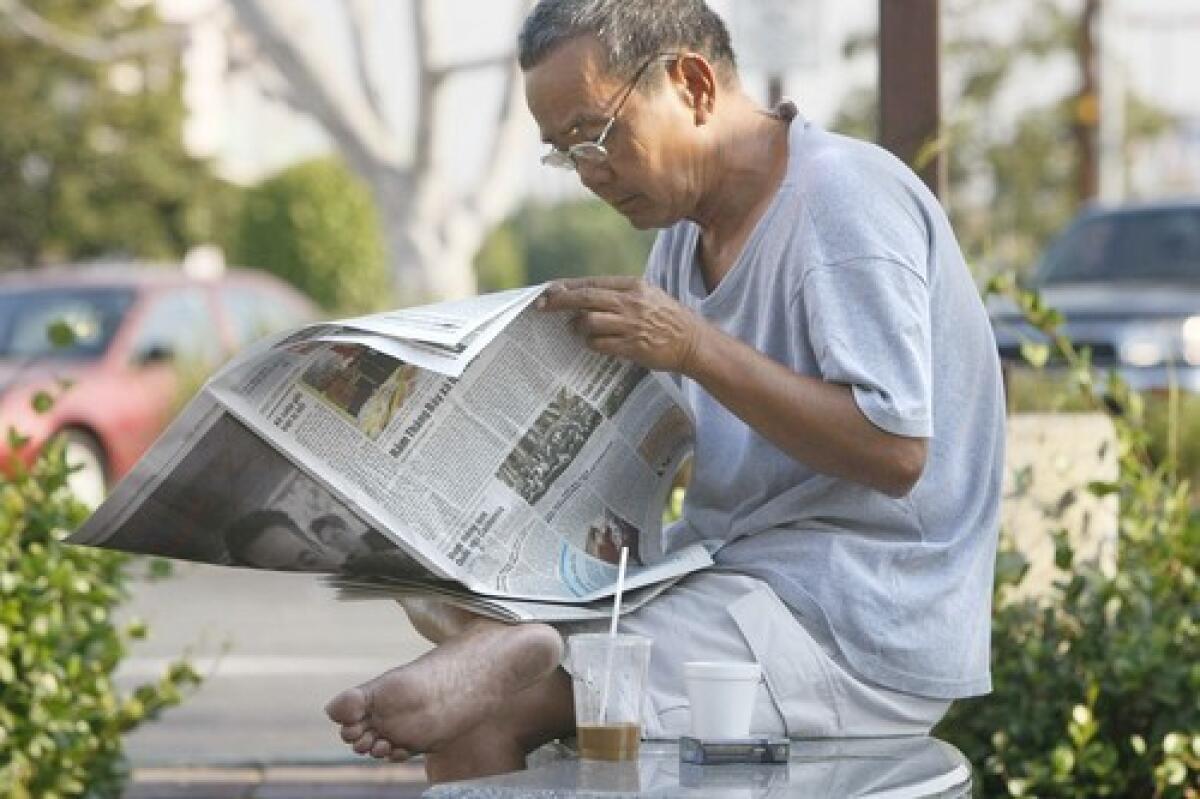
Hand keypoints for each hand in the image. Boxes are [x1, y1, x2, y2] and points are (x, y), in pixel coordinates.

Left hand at [537, 277, 704, 373]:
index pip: (592, 282)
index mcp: (633, 286)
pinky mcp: (633, 346)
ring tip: (576, 330)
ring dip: (577, 327)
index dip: (567, 287)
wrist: (694, 341)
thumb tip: (583, 297)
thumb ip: (618, 294)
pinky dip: (590, 343)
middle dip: (559, 302)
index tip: (548, 291)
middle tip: (540, 306)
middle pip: (585, 298)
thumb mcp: (647, 295)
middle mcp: (631, 302)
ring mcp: (632, 324)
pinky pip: (600, 344)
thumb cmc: (667, 318)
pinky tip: (591, 343)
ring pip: (589, 321)